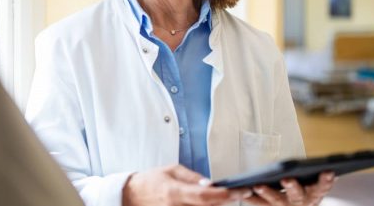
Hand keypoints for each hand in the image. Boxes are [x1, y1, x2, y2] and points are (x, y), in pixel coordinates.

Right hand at [122, 164, 251, 205]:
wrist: (130, 197)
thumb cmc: (149, 182)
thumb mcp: (172, 171)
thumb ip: (192, 178)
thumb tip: (211, 183)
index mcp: (175, 192)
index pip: (206, 196)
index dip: (227, 195)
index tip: (242, 191)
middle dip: (227, 201)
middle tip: (240, 193)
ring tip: (225, 197)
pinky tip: (210, 202)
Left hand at [244, 172, 335, 205]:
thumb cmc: (303, 189)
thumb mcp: (312, 183)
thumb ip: (315, 176)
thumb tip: (323, 163)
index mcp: (314, 194)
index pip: (323, 187)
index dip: (326, 181)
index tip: (328, 171)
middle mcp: (301, 203)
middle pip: (297, 195)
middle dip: (292, 187)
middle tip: (286, 179)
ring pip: (277, 200)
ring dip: (267, 193)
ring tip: (258, 185)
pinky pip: (259, 204)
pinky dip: (251, 199)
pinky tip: (243, 191)